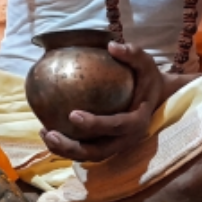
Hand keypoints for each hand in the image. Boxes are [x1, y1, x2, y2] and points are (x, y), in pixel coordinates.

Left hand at [40, 43, 167, 161]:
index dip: (95, 124)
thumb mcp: (146, 65)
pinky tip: (47, 132)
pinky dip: (65, 147)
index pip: (116, 126)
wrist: (156, 100)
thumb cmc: (147, 80)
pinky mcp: (105, 146)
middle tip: (51, 134)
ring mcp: (115, 146)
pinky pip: (84, 151)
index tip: (73, 114)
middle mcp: (126, 140)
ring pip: (88, 156)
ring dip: (65, 150)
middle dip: (73, 147)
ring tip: (45, 134)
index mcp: (137, 122)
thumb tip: (112, 45)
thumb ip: (133, 54)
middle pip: (98, 151)